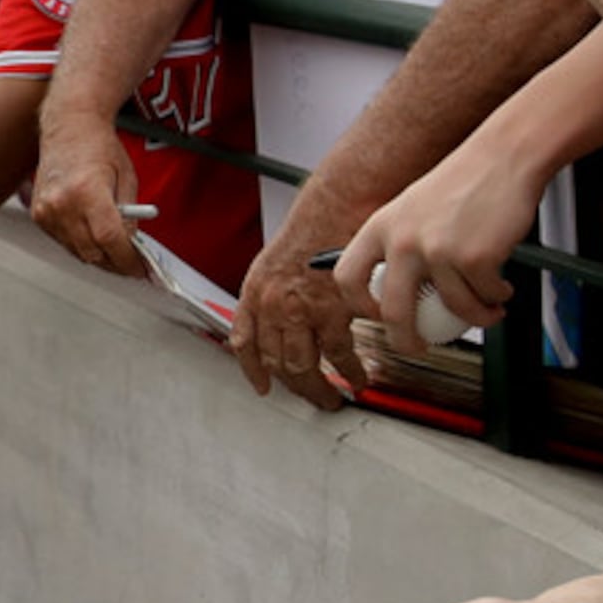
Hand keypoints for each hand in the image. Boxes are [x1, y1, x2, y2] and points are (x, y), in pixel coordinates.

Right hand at [28, 112, 144, 277]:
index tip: (139, 269)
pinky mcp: (38, 215)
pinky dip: (80, 245)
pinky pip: (63, 242)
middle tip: (130, 266)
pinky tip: (93, 238)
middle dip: (114, 264)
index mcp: (87, 191)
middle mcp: (62, 203)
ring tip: (114, 253)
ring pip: (76, 251)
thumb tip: (129, 245)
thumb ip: (128, 215)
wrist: (69, 127)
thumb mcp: (127, 179)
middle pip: (92, 252)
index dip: (127, 260)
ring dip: (98, 256)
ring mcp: (46, 211)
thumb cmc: (100, 147)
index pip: (110, 239)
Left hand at [228, 221, 366, 408]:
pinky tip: (358, 379)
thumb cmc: (316, 225)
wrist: (339, 205)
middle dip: (296, 387)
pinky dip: (350, 373)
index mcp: (255, 291)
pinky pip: (338, 356)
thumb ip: (275, 293)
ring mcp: (300, 310)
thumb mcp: (277, 260)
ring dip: (320, 388)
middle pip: (275, 361)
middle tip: (314, 397)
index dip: (252, 370)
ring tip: (334, 397)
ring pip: (303, 366)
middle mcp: (271, 304)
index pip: (244, 341)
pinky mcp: (332, 312)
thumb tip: (283, 320)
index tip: (262, 386)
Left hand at [331, 155, 529, 352]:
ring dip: (477, 318)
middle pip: (393, 312)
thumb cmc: (462, 183)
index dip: (358, 306)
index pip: (346, 277)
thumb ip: (396, 244)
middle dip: (407, 341)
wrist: (501, 158)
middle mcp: (402, 241)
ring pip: (454, 309)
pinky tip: (503, 289)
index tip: (376, 317)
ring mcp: (437, 251)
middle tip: (420, 346)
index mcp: (379, 228)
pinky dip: (498, 299)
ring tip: (488, 311)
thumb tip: (391, 289)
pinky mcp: (474, 258)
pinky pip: (486, 296)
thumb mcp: (409, 210)